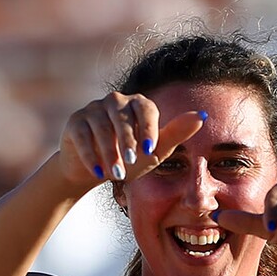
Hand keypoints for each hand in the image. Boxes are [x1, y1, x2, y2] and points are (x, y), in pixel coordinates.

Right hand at [58, 93, 207, 191]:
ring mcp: (92, 109)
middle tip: (133, 162)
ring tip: (116, 174)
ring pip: (101, 127)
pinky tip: (97, 173)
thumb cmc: (130, 159)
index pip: (145, 109)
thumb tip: (202, 115)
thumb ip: (176, 133)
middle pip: (121, 116)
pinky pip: (82, 136)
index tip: (149, 152)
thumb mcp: (155, 151)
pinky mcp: (75, 122)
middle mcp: (114, 101)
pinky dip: (90, 155)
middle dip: (127, 141)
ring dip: (109, 152)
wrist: (96, 171)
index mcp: (137, 104)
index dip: (148, 129)